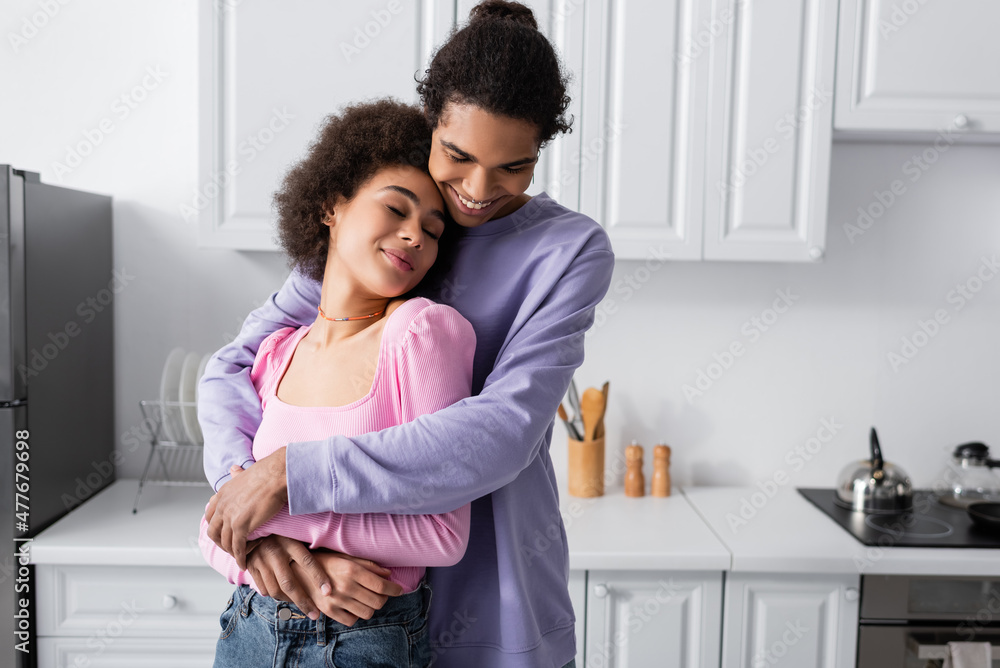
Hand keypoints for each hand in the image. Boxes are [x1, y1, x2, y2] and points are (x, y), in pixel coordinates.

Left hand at [205, 452, 287, 569]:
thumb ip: (237, 475)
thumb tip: (233, 469)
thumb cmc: (267, 472)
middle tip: (231, 548)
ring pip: (225, 542)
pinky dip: (240, 557)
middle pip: (214, 532)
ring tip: (242, 556)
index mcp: (222, 494)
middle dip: (221, 543)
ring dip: (232, 552)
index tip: (224, 533)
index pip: (210, 516)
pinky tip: (244, 563)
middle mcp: (222, 506)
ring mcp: (230, 517)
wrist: (277, 474)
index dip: (216, 527)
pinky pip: (238, 548)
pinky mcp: (241, 526)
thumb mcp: (245, 473)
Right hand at [246, 536, 403, 625]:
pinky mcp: (328, 611)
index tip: (400, 590)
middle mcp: (346, 587)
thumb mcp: (346, 557)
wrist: (295, 570)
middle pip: (378, 602)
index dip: (395, 590)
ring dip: (371, 607)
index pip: (383, 587)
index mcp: (352, 571)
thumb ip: (368, 565)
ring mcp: (337, 601)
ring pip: (367, 613)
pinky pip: (351, 620)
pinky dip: (356, 615)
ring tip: (368, 599)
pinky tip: (354, 606)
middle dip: (385, 599)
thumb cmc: (323, 560)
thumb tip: (388, 574)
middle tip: (383, 594)